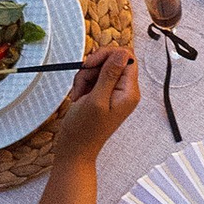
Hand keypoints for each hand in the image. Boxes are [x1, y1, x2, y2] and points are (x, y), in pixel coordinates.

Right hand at [55, 44, 138, 162]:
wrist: (75, 149)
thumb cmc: (84, 131)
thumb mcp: (96, 99)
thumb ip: (110, 75)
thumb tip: (122, 54)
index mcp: (129, 92)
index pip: (126, 57)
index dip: (107, 55)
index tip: (90, 64)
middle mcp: (125, 91)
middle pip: (111, 60)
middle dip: (92, 68)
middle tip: (83, 83)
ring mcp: (114, 92)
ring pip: (99, 68)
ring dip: (84, 77)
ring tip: (79, 95)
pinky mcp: (103, 93)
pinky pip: (93, 78)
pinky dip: (83, 84)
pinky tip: (78, 98)